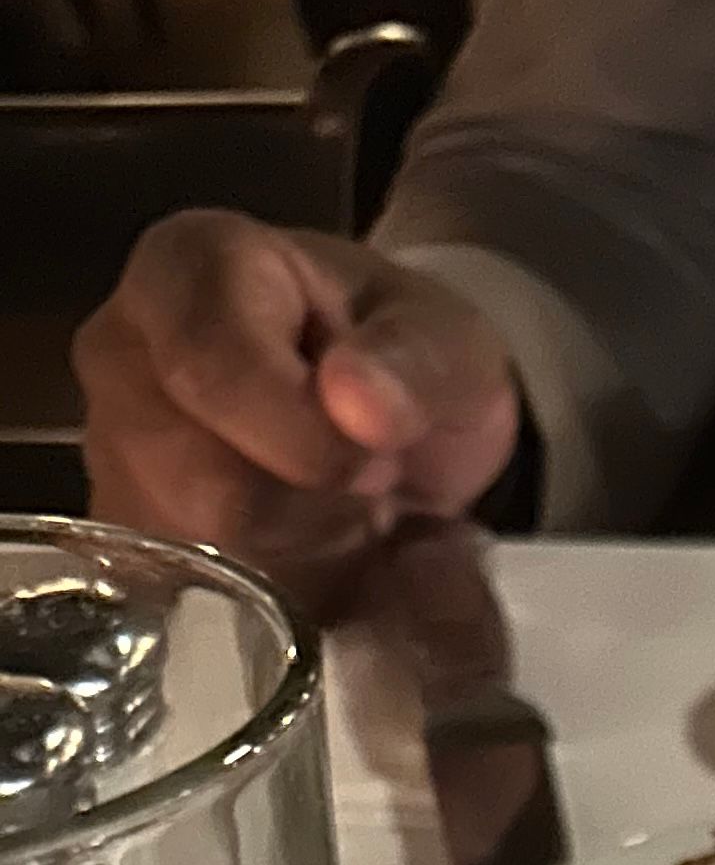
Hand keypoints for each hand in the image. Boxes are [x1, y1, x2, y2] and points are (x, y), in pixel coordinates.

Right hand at [76, 216, 523, 606]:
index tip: (375, 462)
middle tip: (360, 481)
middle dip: (298, 503)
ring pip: (187, 547)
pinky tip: (302, 549)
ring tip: (330, 503)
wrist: (396, 422)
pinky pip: (191, 595)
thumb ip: (418, 362)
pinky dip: (266, 592)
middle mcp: (122, 352)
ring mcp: (112, 449)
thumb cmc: (408, 360)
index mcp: (189, 268)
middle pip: (188, 474)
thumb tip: (357, 399)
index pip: (210, 366)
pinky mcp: (128, 536)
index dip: (304, 436)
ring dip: (285, 552)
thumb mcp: (451, 344)